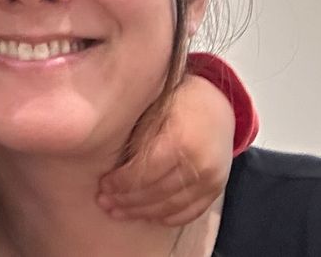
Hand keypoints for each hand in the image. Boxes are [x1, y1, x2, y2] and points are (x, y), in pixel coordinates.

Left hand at [97, 73, 234, 224]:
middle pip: (157, 193)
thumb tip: (104, 156)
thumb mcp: (154, 110)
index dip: (121, 183)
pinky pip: (192, 211)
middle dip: (127, 201)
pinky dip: (170, 217)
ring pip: (172, 206)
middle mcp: (199, 165)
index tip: (102, 185)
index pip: (145, 172)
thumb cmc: (176, 103)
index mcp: (180, 142)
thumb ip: (136, 137)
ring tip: (119, 213)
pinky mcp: (217, 189)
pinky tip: (149, 218)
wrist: (217, 105)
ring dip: (143, 213)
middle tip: (105, 203)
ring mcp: (211, 180)